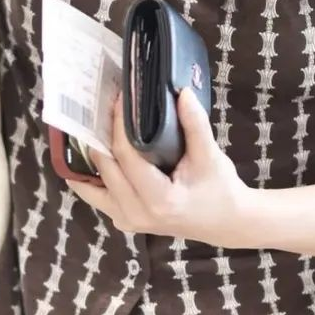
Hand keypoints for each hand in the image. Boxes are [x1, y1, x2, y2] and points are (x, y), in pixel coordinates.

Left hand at [63, 85, 257, 247]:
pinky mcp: (123, 220)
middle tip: (101, 105)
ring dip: (89, 157)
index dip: (118, 125)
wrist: (226, 223)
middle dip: (100, 135)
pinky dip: (91, 175)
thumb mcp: (210, 155)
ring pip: (90, 187)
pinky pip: (96, 196)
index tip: (118, 98)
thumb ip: (195, 124)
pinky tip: (93, 151)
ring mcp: (126, 221)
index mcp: (159, 199)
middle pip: (104, 168)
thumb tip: (181, 92)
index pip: (126, 156)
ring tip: (90, 126)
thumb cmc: (220, 189)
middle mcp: (136, 213)